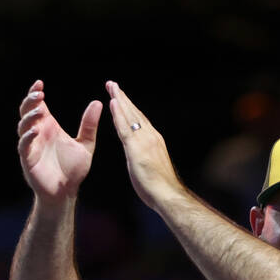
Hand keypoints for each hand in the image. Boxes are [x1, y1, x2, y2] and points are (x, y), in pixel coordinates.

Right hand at [16, 80, 103, 204]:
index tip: (40, 83)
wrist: (66, 192)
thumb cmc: (73, 169)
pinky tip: (36, 130)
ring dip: (29, 116)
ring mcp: (31, 146)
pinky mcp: (28, 159)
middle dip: (30, 101)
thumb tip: (98, 102)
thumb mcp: (85, 144)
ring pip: (23, 126)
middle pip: (27, 112)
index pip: (38, 105)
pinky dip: (28, 136)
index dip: (35, 93)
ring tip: (39, 109)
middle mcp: (38, 133)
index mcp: (49, 127)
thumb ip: (89, 125)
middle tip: (39, 93)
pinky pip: (24, 145)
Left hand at [105, 81, 182, 208]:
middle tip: (113, 84)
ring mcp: (144, 141)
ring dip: (120, 100)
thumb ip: (145, 158)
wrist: (168, 195)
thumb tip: (141, 159)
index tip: (121, 98)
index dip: (130, 108)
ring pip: (130, 116)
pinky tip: (113, 103)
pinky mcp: (136, 148)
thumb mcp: (152, 168)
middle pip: (134, 113)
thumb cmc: (160, 188)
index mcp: (154, 141)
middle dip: (123, 98)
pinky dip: (119, 114)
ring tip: (111, 87)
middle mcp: (151, 137)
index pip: (140, 121)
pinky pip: (125, 127)